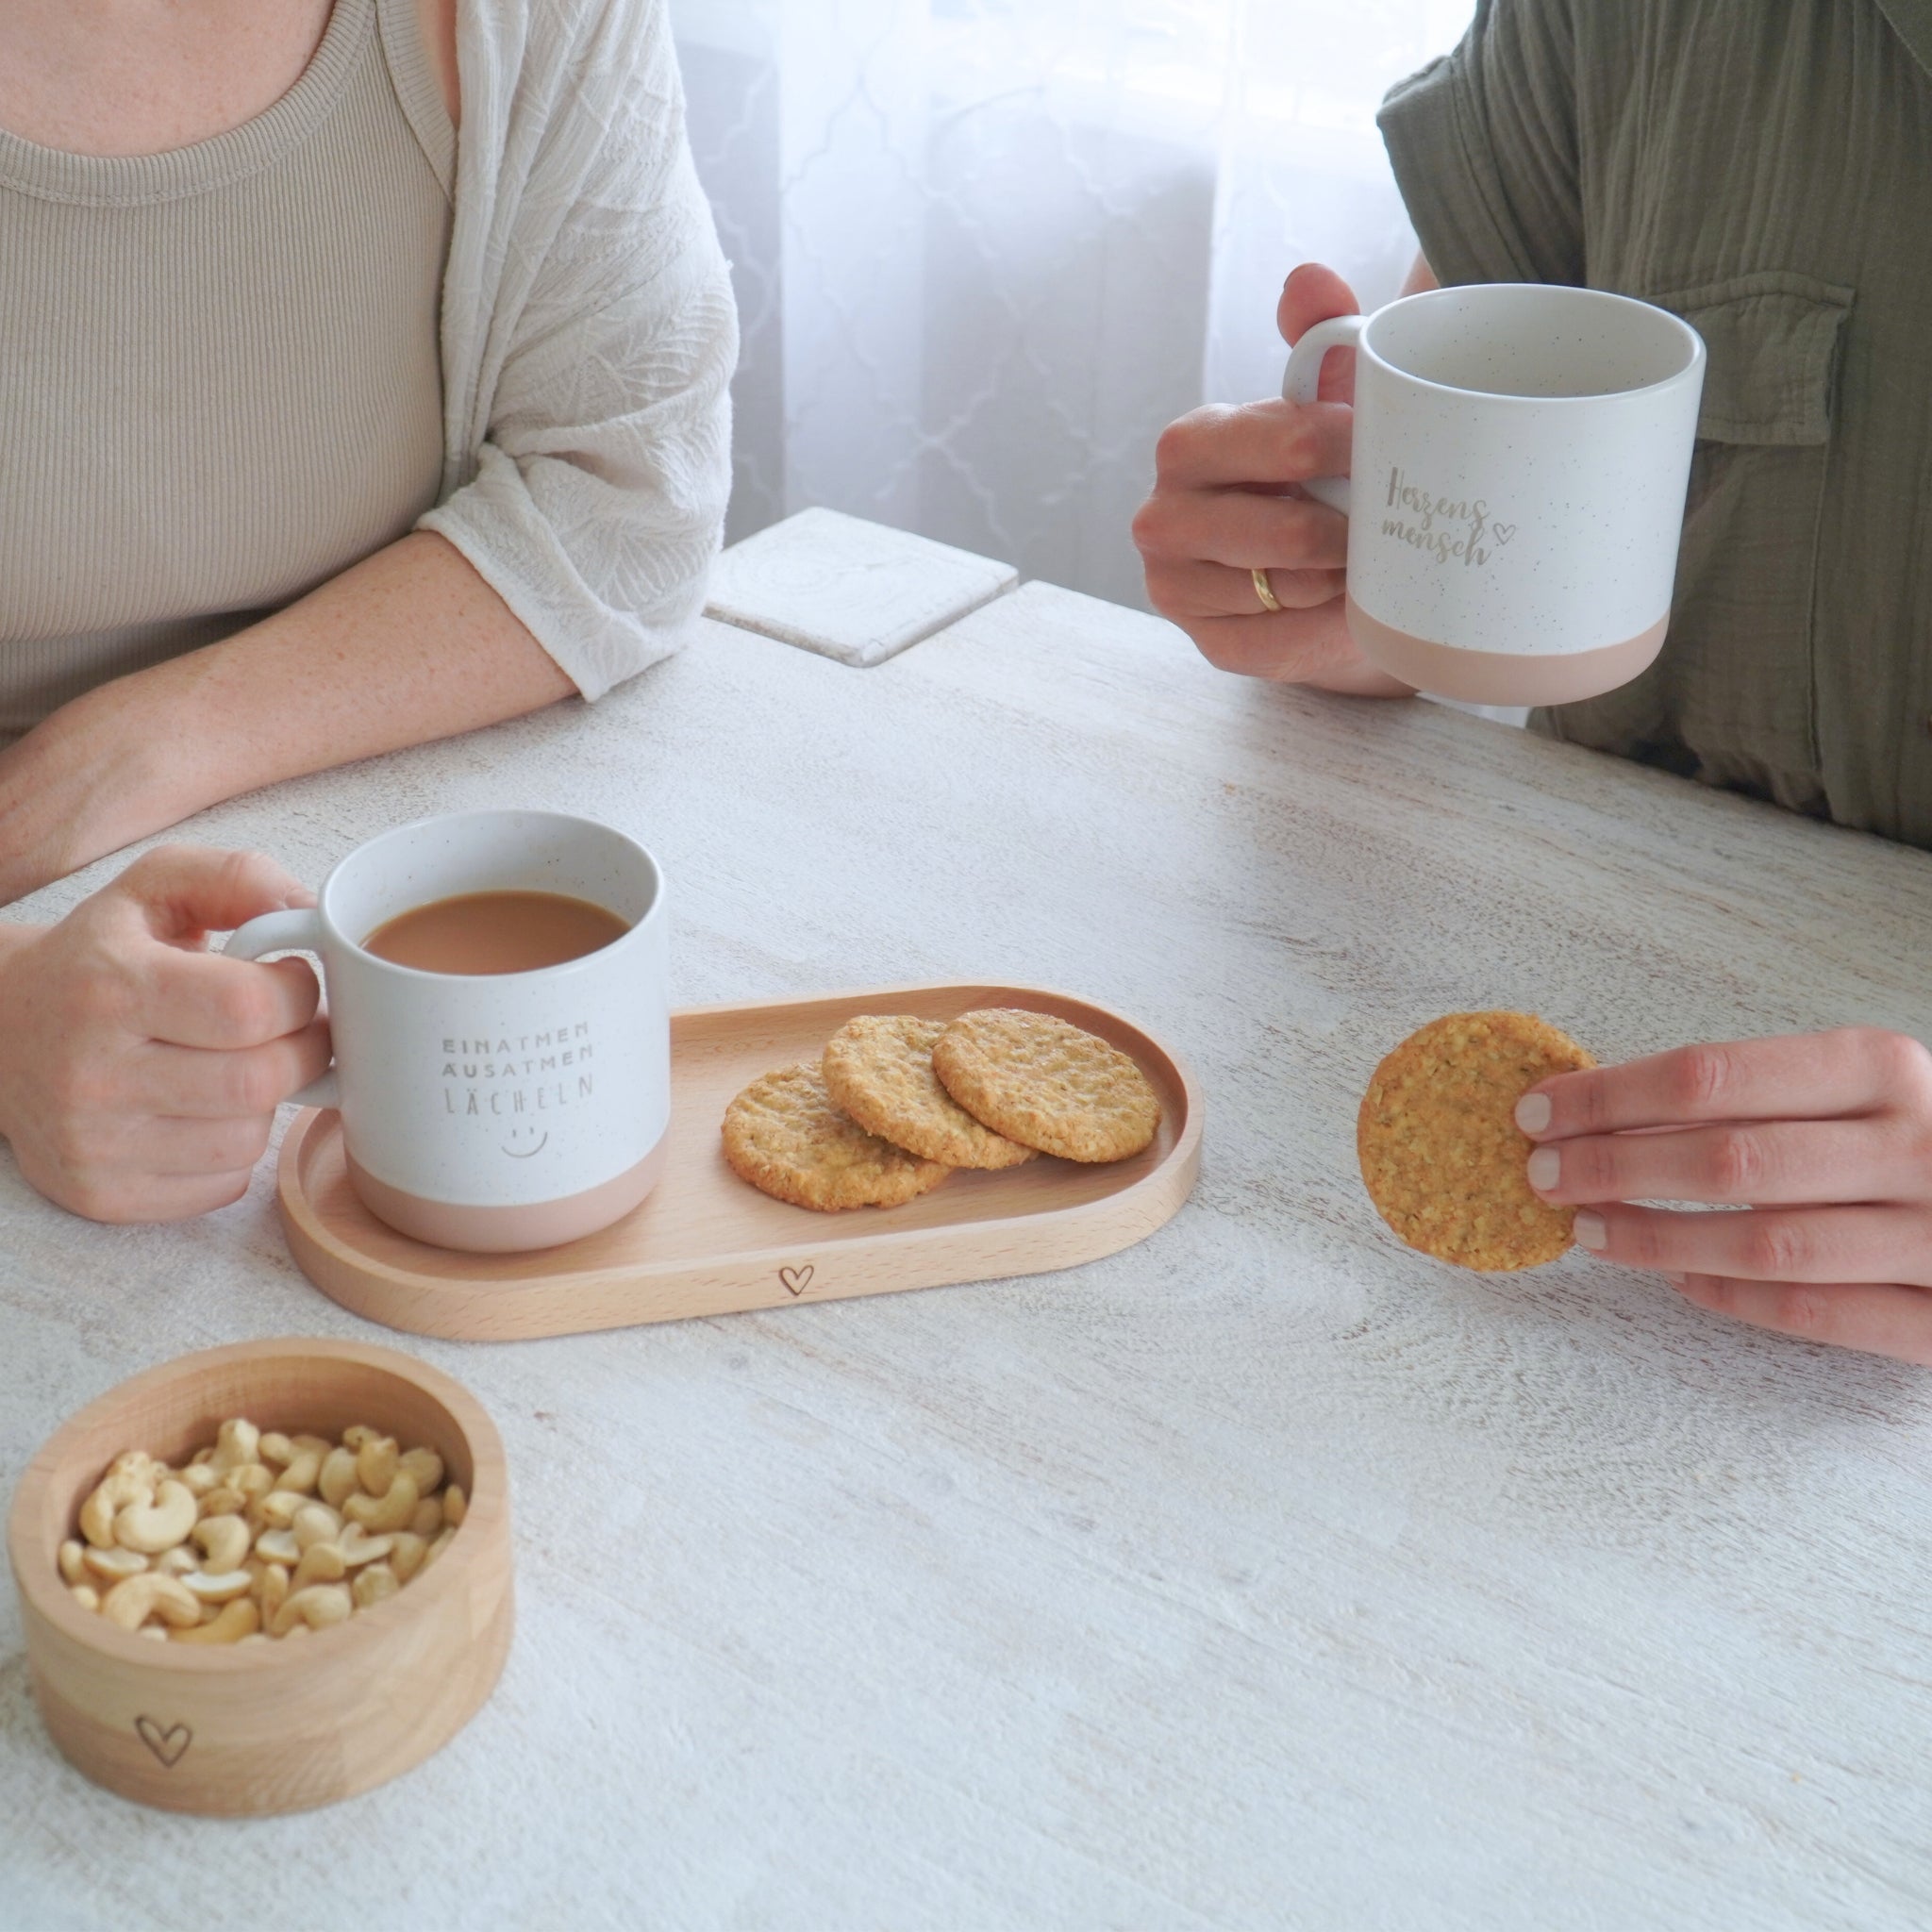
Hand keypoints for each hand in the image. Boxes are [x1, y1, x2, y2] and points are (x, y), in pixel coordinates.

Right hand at [0, 846, 329, 1221]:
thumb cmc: (97, 957)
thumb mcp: (154, 888)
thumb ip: (237, 878)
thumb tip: (312, 914)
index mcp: (110, 986)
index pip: (251, 1007)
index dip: (299, 994)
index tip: (293, 981)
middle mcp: (92, 1072)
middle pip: (260, 1081)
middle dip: (302, 1050)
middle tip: (292, 1030)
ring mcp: (94, 1143)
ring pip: (249, 1138)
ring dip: (267, 1101)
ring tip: (236, 1064)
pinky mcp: (101, 1194)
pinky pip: (224, 1183)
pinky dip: (234, 1148)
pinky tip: (204, 1110)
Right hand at [1133, 262, 1411, 693]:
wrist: (1311, 577)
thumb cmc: (1317, 480)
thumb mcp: (1327, 405)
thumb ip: (1322, 340)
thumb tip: (1309, 279)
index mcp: (1190, 445)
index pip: (1280, 441)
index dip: (1347, 449)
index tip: (1385, 454)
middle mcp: (1163, 517)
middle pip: (1284, 531)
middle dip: (1350, 530)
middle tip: (1386, 521)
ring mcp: (1177, 588)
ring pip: (1288, 589)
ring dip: (1344, 581)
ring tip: (1366, 563)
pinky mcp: (1208, 646)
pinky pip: (1284, 643)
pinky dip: (1329, 628)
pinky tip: (1347, 609)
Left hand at [1520, 1029, 1931, 1364]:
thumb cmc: (1915, 1137)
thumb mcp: (1856, 1090)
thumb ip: (1754, 1096)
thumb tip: (1597, 1105)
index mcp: (1881, 1068)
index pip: (1713, 1076)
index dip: (1609, 1097)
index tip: (1537, 1113)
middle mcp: (1915, 1144)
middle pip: (1728, 1160)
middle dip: (1613, 1168)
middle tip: (1540, 1177)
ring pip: (1765, 1243)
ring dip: (1656, 1239)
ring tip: (1586, 1230)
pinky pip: (1816, 1312)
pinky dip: (1732, 1296)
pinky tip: (1675, 1280)